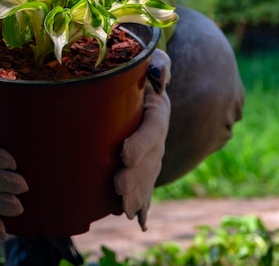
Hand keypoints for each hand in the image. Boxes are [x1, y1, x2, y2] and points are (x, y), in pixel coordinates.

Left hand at [114, 49, 170, 230]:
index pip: (152, 128)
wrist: (144, 79)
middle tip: (119, 190)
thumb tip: (159, 73)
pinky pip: (146, 183)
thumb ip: (156, 64)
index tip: (124, 155)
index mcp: (157, 109)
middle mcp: (158, 133)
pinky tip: (140, 220)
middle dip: (136, 177)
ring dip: (138, 194)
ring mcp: (154, 149)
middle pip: (151, 159)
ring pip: (148, 175)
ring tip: (126, 210)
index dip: (141, 143)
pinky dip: (144, 202)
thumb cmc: (138, 67)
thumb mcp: (147, 59)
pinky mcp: (144, 160)